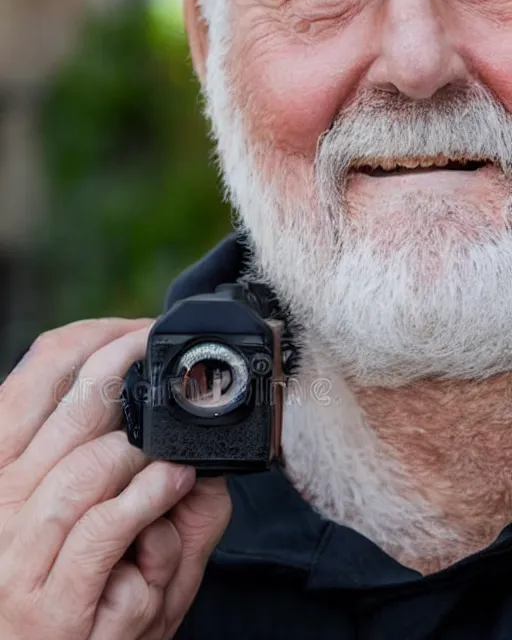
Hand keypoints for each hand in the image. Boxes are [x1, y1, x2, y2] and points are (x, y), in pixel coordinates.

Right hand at [0, 318, 231, 638]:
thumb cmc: (80, 601)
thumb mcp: (90, 521)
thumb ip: (120, 467)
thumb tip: (170, 421)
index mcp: (6, 475)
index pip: (28, 384)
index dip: (83, 342)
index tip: (132, 330)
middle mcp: (6, 506)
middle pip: (64, 412)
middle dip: (120, 367)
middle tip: (159, 354)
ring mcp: (24, 554)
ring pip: (86, 466)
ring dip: (139, 450)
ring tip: (171, 455)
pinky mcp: (56, 602)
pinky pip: (102, 528)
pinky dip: (146, 500)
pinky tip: (173, 483)